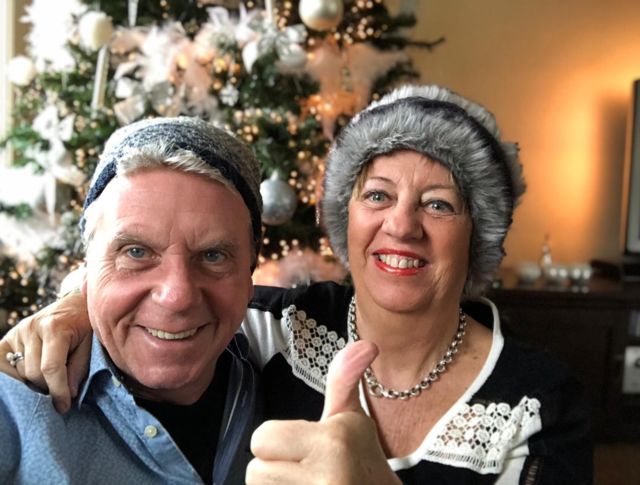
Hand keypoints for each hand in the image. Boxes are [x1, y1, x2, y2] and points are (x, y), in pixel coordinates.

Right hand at [0, 291, 91, 412]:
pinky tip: (28, 377)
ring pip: (20, 372)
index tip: (64, 406)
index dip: (58, 391)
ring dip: (35, 382)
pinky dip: (16, 375)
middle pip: (33, 373)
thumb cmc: (86, 325)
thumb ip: (79, 369)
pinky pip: (4, 365)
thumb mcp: (90, 345)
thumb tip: (68, 396)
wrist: (76, 304)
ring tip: (50, 378)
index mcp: (55, 327)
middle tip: (61, 389)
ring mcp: (18, 332)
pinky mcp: (9, 338)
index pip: (51, 367)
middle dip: (48, 387)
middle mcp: (32, 327)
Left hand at [247, 341, 400, 484]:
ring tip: (303, 482)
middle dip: (273, 469)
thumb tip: (366, 344)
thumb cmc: (361, 459)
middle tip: (300, 468)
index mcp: (331, 443)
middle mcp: (323, 479)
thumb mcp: (351, 417)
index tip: (300, 445)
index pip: (261, 438)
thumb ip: (344, 379)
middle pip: (254, 471)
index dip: (275, 441)